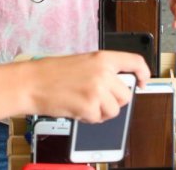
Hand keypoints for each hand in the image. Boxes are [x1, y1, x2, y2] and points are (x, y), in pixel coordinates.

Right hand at [24, 51, 149, 121]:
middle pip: (125, 95)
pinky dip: (88, 118)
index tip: (143, 82)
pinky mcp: (89, 107)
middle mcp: (103, 73)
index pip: (134, 62)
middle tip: (97, 100)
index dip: (144, 73)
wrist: (31, 83)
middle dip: (114, 102)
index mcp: (102, 58)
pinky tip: (76, 108)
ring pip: (114, 110)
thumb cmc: (51, 73)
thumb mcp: (82, 62)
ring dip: (101, 112)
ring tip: (84, 103)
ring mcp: (97, 90)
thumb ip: (102, 71)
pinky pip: (98, 119)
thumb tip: (118, 85)